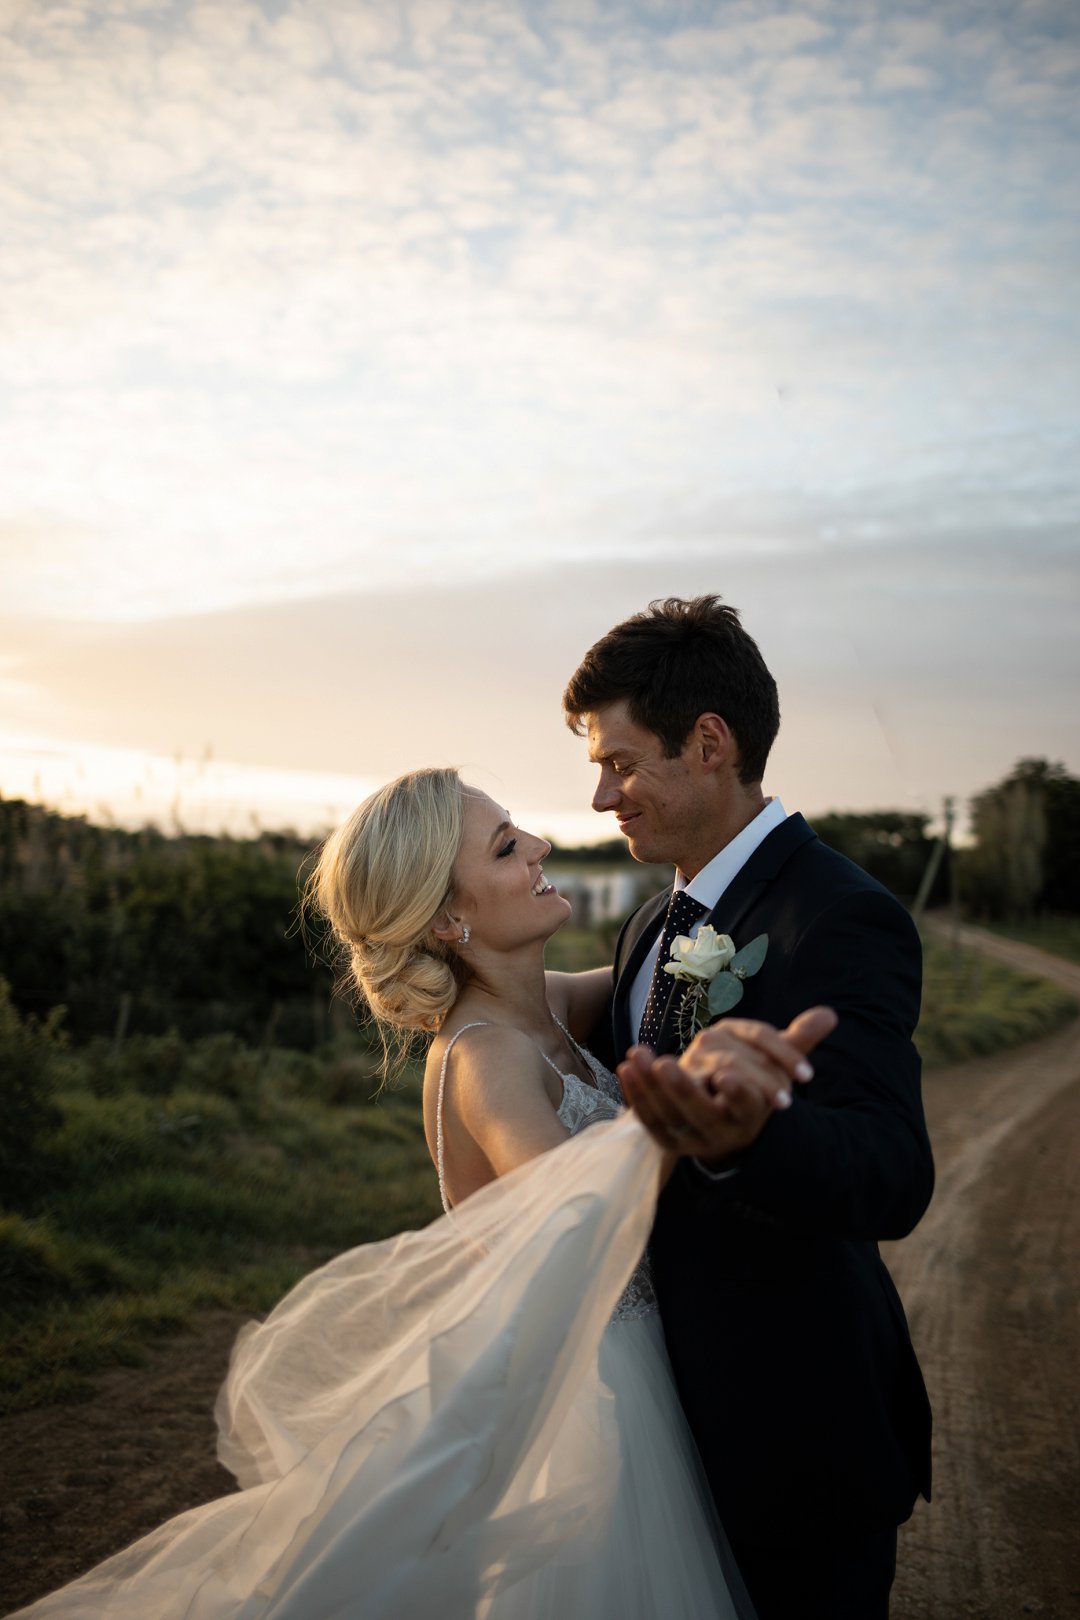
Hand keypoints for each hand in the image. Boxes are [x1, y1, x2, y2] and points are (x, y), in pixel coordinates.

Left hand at [617, 1006, 837, 1162]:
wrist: (724, 1126)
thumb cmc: (751, 1088)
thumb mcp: (775, 1070)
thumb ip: (794, 1043)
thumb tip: (828, 1015)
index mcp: (752, 1115)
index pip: (747, 1104)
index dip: (739, 1092)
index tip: (728, 1075)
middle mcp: (722, 1130)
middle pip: (701, 1112)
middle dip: (684, 1090)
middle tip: (666, 1066)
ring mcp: (691, 1136)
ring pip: (669, 1115)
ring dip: (651, 1087)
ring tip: (637, 1057)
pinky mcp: (667, 1136)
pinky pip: (649, 1117)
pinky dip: (636, 1095)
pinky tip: (627, 1067)